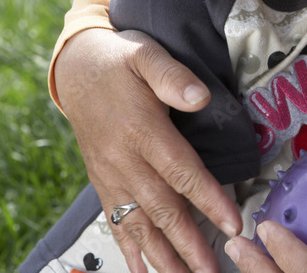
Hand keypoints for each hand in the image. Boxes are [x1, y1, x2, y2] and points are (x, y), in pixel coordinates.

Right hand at [55, 28, 241, 272]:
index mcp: (140, 129)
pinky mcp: (103, 182)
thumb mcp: (146, 55)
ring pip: (139, 224)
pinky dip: (130, 250)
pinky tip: (143, 271)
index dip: (208, 199)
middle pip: (162, 208)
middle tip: (212, 271)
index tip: (231, 224)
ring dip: (163, 256)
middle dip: (189, 244)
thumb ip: (172, 76)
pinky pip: (116, 222)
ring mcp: (111, 175)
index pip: (181, 170)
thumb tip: (198, 97)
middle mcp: (123, 159)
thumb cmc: (119, 62)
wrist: (75, 70)